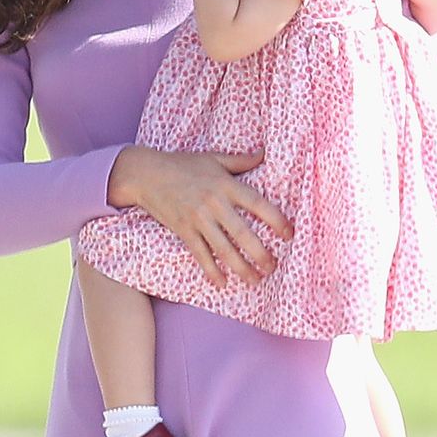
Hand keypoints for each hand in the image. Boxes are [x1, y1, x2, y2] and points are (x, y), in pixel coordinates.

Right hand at [108, 146, 292, 287]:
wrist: (146, 174)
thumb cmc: (182, 164)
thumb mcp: (213, 158)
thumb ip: (240, 160)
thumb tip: (265, 153)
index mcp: (225, 184)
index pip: (257, 203)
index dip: (276, 220)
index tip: (290, 234)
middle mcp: (213, 203)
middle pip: (242, 233)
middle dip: (261, 253)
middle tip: (274, 267)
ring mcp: (197, 218)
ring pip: (223, 249)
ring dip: (241, 268)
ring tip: (256, 280)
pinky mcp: (183, 230)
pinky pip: (200, 255)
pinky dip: (212, 271)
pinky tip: (223, 283)